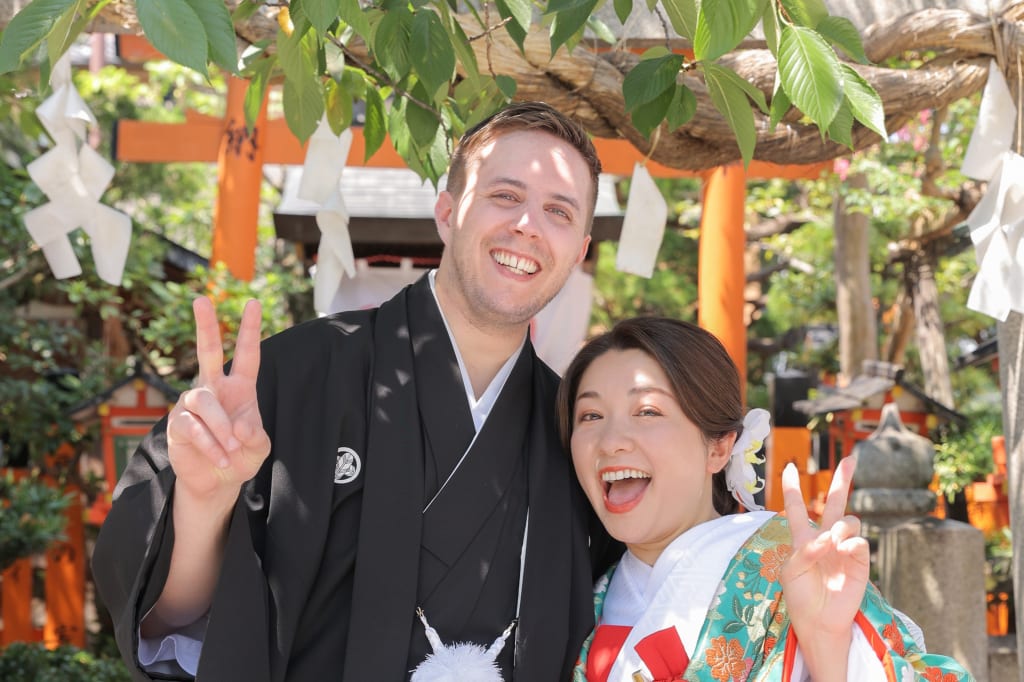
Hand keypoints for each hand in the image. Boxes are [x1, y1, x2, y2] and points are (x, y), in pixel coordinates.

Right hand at [166, 297, 271, 504]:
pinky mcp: (177, 424)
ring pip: (203, 401)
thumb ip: (256, 436)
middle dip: (205, 325)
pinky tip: (220, 457)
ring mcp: (192, 404)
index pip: (246, 354)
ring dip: (221, 426)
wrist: (217, 482)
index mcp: (240, 388)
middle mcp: (214, 389)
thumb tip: (239, 426)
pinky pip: (192, 426)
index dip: (250, 330)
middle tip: (201, 299)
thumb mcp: (258, 447)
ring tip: (231, 448)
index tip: (254, 303)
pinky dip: (210, 444)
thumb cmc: (240, 457)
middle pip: (207, 351)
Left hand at [779, 456, 869, 679]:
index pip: (797, 508)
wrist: (817, 620)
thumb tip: (830, 538)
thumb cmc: (800, 595)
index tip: (789, 467)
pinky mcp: (859, 561)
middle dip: (842, 480)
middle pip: (834, 503)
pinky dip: (849, 543)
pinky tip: (842, 552)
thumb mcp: (791, 570)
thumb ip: (806, 550)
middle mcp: (826, 538)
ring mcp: (844, 548)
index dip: (792, 488)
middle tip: (850, 458)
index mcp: (803, 538)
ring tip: (833, 544)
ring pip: (848, 519)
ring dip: (840, 527)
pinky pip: (859, 541)